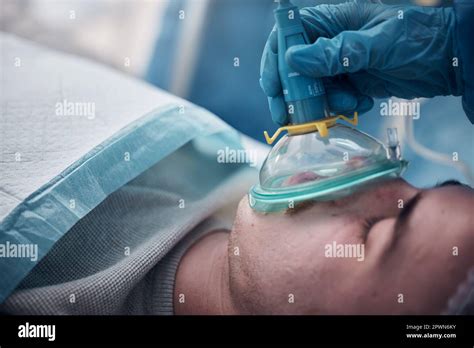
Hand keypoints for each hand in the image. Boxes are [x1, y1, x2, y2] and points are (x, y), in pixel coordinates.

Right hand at [260, 2, 461, 125]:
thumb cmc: (417, 38)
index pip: (289, 36)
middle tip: (290, 117)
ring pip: (312, 89)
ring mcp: (339, 65)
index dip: (275, 60)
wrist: (446, 61)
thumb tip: (294, 59)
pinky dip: (340, 108)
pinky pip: (331, 100)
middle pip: (294, 68)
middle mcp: (330, 42)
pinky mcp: (349, 84)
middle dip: (292, 93)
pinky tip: (361, 104)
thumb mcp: (378, 43)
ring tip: (349, 105)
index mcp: (333, 21)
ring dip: (323, 104)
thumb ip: (337, 52)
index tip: (273, 87)